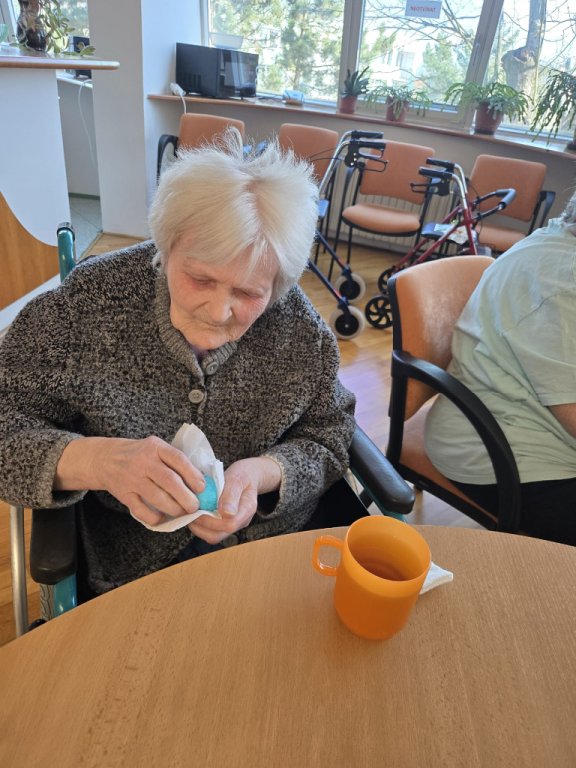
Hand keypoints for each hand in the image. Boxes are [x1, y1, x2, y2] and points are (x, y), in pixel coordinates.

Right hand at [55, 436, 205, 525]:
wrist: (105, 458)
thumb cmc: (140, 455)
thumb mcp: (156, 448)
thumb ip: (174, 460)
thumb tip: (201, 482)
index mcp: (156, 447)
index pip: (178, 459)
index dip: (193, 475)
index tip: (202, 488)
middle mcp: (143, 461)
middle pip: (169, 481)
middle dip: (186, 497)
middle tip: (195, 507)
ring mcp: (132, 477)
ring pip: (156, 497)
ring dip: (173, 508)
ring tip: (182, 512)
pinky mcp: (123, 493)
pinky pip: (140, 509)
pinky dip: (154, 517)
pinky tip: (162, 518)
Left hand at [188, 456, 281, 544]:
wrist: (247, 476)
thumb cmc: (241, 475)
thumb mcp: (236, 478)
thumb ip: (231, 494)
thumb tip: (226, 513)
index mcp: (247, 508)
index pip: (230, 524)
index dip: (210, 520)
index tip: (197, 508)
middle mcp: (241, 521)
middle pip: (218, 535)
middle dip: (200, 526)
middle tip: (190, 511)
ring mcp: (233, 525)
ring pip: (213, 536)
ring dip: (198, 527)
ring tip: (191, 513)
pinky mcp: (225, 525)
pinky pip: (211, 532)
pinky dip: (200, 526)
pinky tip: (195, 513)